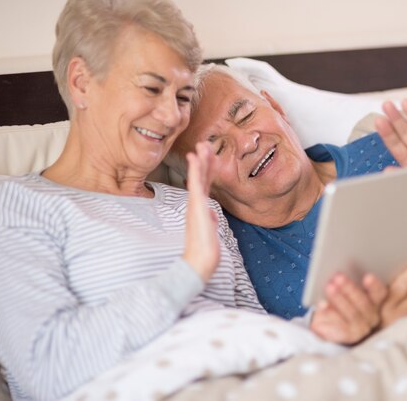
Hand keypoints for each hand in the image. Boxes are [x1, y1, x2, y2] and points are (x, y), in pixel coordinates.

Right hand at [183, 142, 219, 281]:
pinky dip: (195, 169)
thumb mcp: (210, 231)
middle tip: (205, 144)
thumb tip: (212, 215)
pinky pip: (195, 183)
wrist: (200, 261)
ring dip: (200, 159)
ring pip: (198, 176)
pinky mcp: (195, 205)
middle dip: (205, 160)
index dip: (208, 170)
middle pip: (202, 177)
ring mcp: (195, 203)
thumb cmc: (205, 250)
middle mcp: (197, 203)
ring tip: (201, 144)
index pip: (206, 185)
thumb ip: (210, 220)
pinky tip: (194, 157)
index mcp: (201, 208)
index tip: (210, 156)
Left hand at [309, 273, 383, 344]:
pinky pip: (340, 327)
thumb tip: (340, 273)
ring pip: (352, 314)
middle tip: (338, 277)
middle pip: (364, 303)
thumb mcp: (343, 289)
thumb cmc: (339, 300)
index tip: (367, 277)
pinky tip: (322, 304)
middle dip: (350, 289)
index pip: (380, 293)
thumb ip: (346, 282)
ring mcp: (361, 328)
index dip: (375, 286)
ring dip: (340, 299)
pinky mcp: (349, 337)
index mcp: (375, 301)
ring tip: (329, 287)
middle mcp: (372, 315)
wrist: (327, 322)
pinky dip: (330, 314)